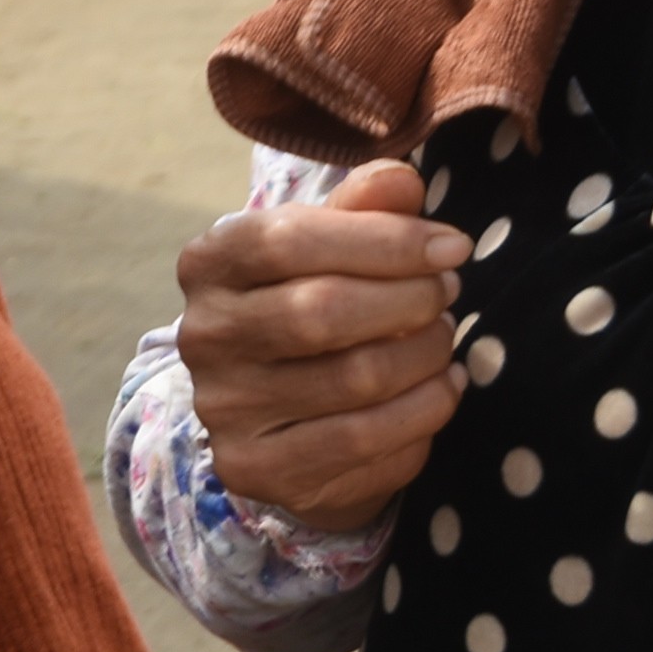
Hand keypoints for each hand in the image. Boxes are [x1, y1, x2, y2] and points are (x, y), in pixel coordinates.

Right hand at [174, 158, 468, 531]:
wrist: (280, 409)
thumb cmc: (316, 301)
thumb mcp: (335, 243)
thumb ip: (367, 206)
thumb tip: (401, 183)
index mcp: (209, 265)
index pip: (288, 239)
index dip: (385, 241)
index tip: (452, 247)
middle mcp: (201, 337)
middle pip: (321, 310)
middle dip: (411, 301)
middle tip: (446, 295)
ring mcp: (223, 410)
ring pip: (355, 378)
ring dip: (426, 355)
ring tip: (441, 342)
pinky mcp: (256, 468)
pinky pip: (364, 439)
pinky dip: (424, 410)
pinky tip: (439, 388)